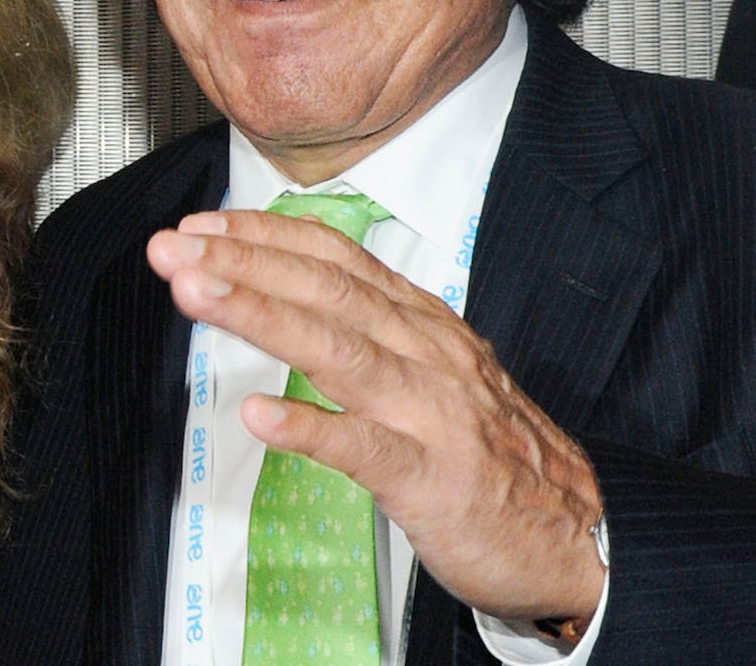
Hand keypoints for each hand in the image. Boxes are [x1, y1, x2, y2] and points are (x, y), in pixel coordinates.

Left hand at [149, 209, 605, 624]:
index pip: (335, 258)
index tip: (203, 223)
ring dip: (260, 316)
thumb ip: (372, 331)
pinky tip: (258, 416)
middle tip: (172, 246)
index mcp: (422, 324)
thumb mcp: (437, 369)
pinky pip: (364, 450)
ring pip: (337, 352)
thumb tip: (294, 292)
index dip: (264, 235)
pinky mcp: (431, 480)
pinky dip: (311, 429)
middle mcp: (425, 353)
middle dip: (241, 262)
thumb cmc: (493, 454)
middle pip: (325, 291)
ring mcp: (429, 414)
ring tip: (196, 294)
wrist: (582, 533)